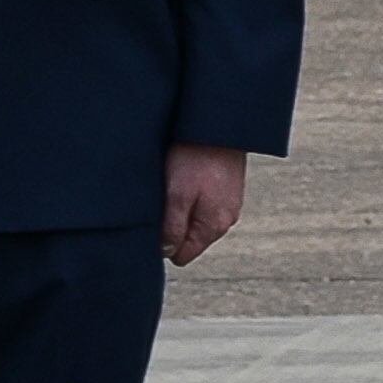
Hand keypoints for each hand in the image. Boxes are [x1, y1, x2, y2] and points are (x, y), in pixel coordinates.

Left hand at [164, 144, 248, 267]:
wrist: (219, 127)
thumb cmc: (196, 159)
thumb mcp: (176, 196)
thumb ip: (171, 228)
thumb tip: (166, 252)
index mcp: (213, 227)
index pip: (182, 255)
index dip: (163, 242)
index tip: (155, 220)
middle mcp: (225, 220)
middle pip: (188, 239)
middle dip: (172, 225)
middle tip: (163, 200)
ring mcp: (228, 205)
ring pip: (194, 221)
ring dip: (181, 209)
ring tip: (175, 185)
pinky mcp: (227, 190)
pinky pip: (202, 204)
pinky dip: (191, 196)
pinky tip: (187, 178)